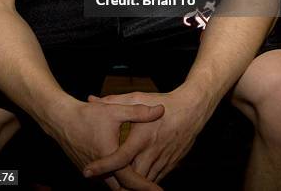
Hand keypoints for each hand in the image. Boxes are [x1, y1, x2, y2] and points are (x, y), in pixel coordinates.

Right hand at [48, 94, 164, 189]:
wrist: (60, 119)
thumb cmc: (87, 115)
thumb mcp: (115, 110)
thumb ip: (138, 112)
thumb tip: (160, 110)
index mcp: (109, 157)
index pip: (131, 180)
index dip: (146, 187)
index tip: (159, 190)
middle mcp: (99, 171)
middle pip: (122, 189)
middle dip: (136, 189)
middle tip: (152, 188)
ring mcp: (91, 173)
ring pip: (112, 186)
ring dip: (125, 185)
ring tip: (141, 183)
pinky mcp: (86, 169)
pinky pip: (104, 180)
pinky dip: (115, 180)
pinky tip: (124, 174)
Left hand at [85, 87, 209, 182]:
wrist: (192, 110)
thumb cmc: (164, 102)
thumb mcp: (138, 98)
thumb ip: (113, 101)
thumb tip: (92, 99)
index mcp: (142, 138)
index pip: (119, 158)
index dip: (102, 166)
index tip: (87, 171)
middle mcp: (151, 153)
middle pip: (131, 179)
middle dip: (116, 184)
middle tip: (99, 182)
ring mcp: (162, 161)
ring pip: (143, 183)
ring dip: (130, 186)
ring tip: (115, 184)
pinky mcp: (171, 165)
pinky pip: (154, 179)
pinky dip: (143, 182)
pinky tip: (134, 180)